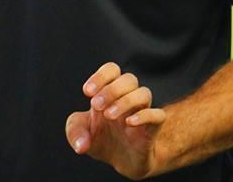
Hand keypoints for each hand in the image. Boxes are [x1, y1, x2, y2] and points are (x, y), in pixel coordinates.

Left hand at [65, 63, 166, 179]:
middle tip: (96, 105)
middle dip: (111, 89)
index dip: (100, 76)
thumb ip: (74, 133)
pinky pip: (158, 115)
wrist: (122, 162)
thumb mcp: (80, 135)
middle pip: (129, 79)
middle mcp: (128, 98)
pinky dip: (144, 115)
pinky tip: (129, 123)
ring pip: (144, 93)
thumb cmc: (102, 140)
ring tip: (109, 115)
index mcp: (110, 93)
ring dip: (125, 101)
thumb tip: (80, 145)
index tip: (87, 92)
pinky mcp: (153, 128)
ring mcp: (142, 111)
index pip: (112, 70)